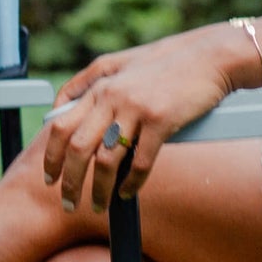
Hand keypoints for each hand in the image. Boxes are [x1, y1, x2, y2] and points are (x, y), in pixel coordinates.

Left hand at [41, 25, 242, 211]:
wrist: (211, 55)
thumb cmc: (170, 60)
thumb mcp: (122, 61)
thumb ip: (91, 80)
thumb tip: (62, 103)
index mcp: (99, 85)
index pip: (60, 125)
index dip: (51, 156)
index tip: (50, 177)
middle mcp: (111, 95)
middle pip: (76, 148)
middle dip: (68, 181)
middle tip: (67, 202)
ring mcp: (135, 108)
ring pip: (105, 160)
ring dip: (98, 190)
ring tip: (97, 206)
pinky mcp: (161, 120)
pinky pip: (139, 162)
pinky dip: (131, 184)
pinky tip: (127, 193)